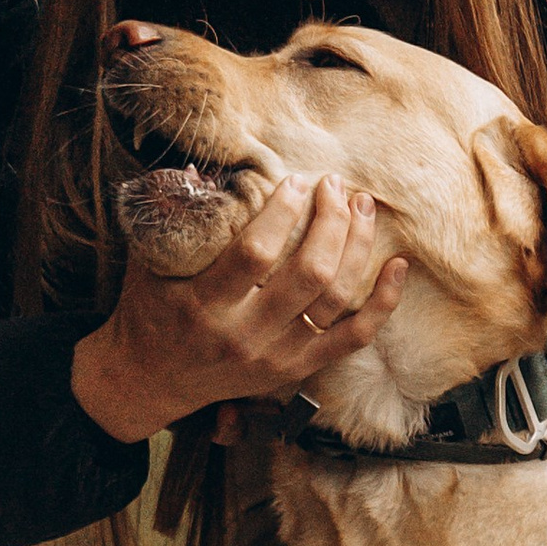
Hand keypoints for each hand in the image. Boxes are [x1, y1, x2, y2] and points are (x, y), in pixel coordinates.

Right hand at [70, 173, 408, 444]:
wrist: (149, 379)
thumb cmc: (149, 310)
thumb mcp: (148, 262)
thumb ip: (175, 217)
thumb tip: (201, 166)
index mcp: (203, 306)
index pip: (255, 254)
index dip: (282, 212)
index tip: (294, 182)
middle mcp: (244, 335)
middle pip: (308, 274)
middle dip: (330, 221)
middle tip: (334, 185)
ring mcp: (275, 357)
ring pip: (335, 299)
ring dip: (357, 246)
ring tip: (361, 206)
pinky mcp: (296, 370)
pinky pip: (354, 338)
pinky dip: (382, 303)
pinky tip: (397, 266)